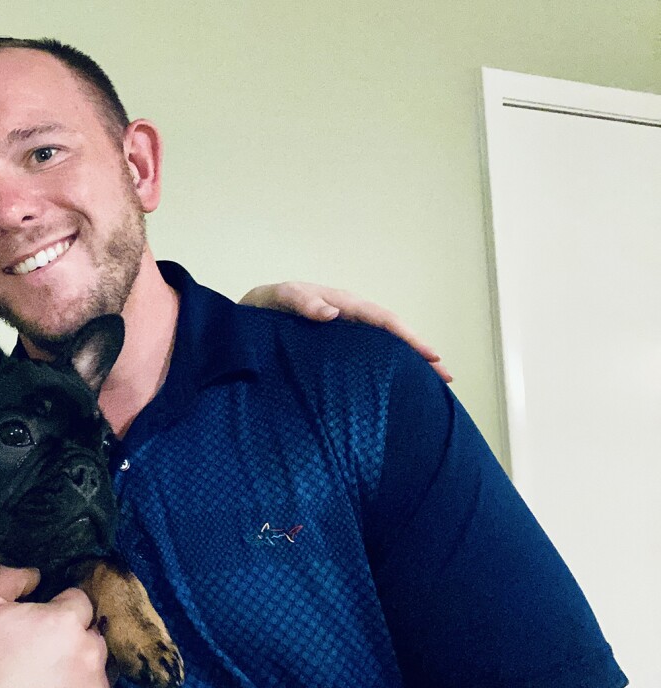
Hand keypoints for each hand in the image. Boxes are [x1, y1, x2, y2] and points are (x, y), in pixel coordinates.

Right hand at [0, 565, 110, 687]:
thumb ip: (6, 576)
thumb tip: (32, 574)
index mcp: (64, 622)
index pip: (78, 600)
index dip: (56, 607)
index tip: (38, 624)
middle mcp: (87, 654)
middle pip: (90, 633)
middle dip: (70, 637)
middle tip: (37, 651)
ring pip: (94, 666)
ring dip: (76, 666)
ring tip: (42, 677)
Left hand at [240, 281, 452, 381]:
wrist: (240, 322)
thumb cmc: (260, 309)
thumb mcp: (276, 299)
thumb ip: (300, 301)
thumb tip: (332, 314)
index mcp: (339, 303)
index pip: (381, 319)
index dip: (407, 337)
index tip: (429, 356)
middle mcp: (346, 317)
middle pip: (391, 334)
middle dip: (420, 352)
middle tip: (447, 377)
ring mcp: (342, 335)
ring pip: (382, 348)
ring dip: (408, 363)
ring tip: (433, 386)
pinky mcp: (333, 352)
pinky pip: (366, 358)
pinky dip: (386, 370)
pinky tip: (397, 388)